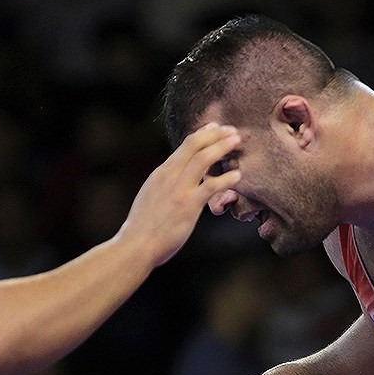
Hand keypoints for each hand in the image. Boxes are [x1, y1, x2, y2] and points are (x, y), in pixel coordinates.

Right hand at [117, 123, 241, 266]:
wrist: (136, 245)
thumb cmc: (142, 228)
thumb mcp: (151, 198)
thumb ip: (164, 186)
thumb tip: (176, 183)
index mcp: (161, 174)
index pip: (184, 146)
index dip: (203, 134)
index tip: (214, 128)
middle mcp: (169, 176)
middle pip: (195, 145)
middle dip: (215, 134)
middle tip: (231, 130)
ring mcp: (179, 190)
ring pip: (203, 158)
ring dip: (222, 147)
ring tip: (237, 141)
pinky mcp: (188, 205)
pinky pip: (211, 186)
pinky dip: (226, 178)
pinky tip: (237, 176)